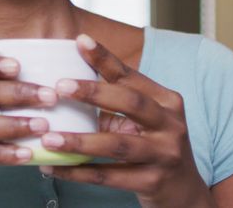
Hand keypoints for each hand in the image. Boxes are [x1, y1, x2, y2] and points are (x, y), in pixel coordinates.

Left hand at [38, 34, 214, 207]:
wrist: (184, 191)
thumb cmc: (155, 147)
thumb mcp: (144, 121)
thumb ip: (116, 104)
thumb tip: (66, 85)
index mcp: (166, 102)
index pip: (131, 76)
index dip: (105, 59)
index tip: (80, 41)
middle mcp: (170, 125)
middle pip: (131, 103)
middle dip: (93, 93)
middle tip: (59, 87)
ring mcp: (164, 154)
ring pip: (117, 145)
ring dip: (79, 141)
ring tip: (48, 138)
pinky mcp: (153, 182)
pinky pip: (109, 176)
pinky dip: (79, 172)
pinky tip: (55, 168)